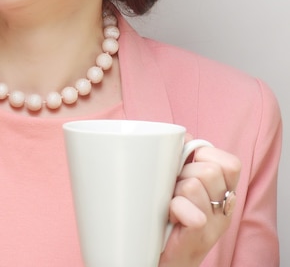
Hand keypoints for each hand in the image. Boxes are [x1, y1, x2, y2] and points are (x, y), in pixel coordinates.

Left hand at [160, 143, 241, 266]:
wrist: (161, 256)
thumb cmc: (169, 216)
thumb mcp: (181, 183)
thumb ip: (185, 159)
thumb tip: (180, 136)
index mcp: (224, 192)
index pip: (230, 163)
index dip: (204, 156)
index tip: (186, 165)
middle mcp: (224, 208)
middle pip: (209, 170)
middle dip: (183, 173)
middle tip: (173, 189)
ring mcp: (214, 225)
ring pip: (194, 185)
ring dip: (174, 191)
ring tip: (169, 203)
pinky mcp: (199, 238)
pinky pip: (191, 212)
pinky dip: (175, 208)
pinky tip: (169, 216)